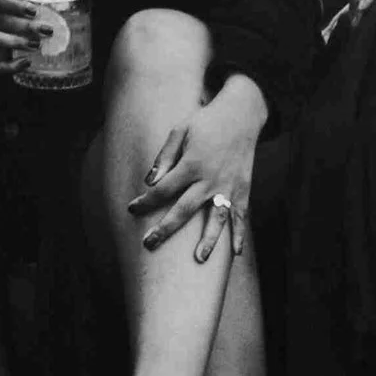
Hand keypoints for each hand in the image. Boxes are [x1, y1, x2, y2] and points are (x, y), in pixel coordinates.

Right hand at [0, 0, 44, 74]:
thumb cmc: (10, 19)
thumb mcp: (16, 10)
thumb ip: (30, 9)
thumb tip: (60, 9)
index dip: (16, 5)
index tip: (34, 11)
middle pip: (1, 22)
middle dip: (24, 26)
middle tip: (47, 30)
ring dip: (17, 42)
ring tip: (37, 45)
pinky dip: (12, 65)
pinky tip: (27, 62)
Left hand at [125, 75, 265, 261]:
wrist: (242, 115)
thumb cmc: (205, 122)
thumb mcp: (179, 131)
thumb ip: (164, 157)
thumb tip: (150, 181)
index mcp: (191, 164)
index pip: (163, 189)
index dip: (146, 201)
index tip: (132, 209)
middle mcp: (210, 179)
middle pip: (184, 209)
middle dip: (165, 228)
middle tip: (149, 245)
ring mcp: (229, 187)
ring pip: (216, 219)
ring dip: (208, 241)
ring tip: (199, 259)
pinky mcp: (244, 190)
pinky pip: (241, 216)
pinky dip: (239, 235)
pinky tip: (235, 254)